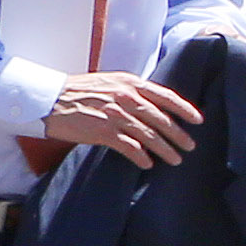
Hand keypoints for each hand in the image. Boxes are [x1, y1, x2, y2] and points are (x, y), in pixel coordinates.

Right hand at [43, 70, 204, 167]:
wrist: (49, 99)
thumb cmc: (76, 91)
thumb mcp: (108, 82)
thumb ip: (129, 90)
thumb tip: (150, 104)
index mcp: (129, 83)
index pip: (165, 95)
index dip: (184, 108)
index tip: (197, 120)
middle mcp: (126, 97)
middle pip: (160, 119)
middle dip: (178, 134)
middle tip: (189, 146)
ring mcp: (115, 115)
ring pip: (149, 135)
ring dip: (165, 149)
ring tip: (175, 160)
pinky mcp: (103, 132)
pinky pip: (130, 147)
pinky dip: (141, 156)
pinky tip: (147, 163)